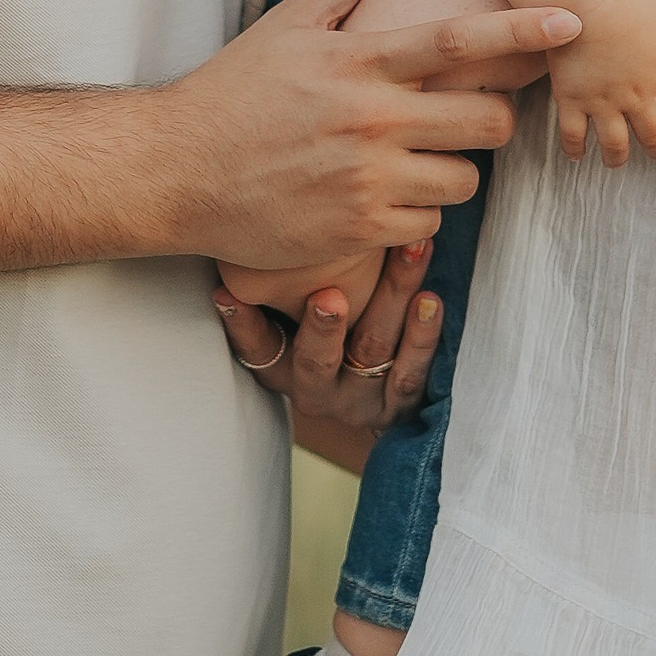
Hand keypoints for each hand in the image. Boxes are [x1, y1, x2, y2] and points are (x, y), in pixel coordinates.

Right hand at [161, 0, 579, 276]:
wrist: (175, 170)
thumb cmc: (233, 93)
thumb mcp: (286, 27)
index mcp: (358, 61)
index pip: (458, 40)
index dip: (522, 29)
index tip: (573, 21)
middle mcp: (370, 118)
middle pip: (488, 121)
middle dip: (490, 121)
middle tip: (462, 119)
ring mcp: (366, 178)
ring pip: (466, 180)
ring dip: (451, 172)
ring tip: (409, 162)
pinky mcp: (358, 228)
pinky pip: (428, 225)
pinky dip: (415, 214)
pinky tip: (376, 198)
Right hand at [214, 236, 445, 473]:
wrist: (379, 397)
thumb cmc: (327, 334)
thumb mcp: (292, 322)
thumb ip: (275, 292)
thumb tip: (240, 251)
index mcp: (282, 372)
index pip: (257, 350)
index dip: (240, 325)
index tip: (225, 293)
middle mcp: (316, 390)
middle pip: (315, 360)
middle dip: (322, 329)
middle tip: (329, 295)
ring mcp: (360, 401)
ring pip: (373, 351)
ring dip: (391, 298)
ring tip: (407, 255)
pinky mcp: (401, 404)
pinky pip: (412, 370)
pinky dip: (422, 335)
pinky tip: (430, 299)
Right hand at [550, 0, 655, 167]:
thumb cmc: (626, 1)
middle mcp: (635, 94)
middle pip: (653, 134)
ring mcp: (603, 100)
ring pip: (615, 143)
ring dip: (618, 157)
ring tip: (616, 162)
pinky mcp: (572, 99)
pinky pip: (573, 134)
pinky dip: (574, 149)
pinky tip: (576, 156)